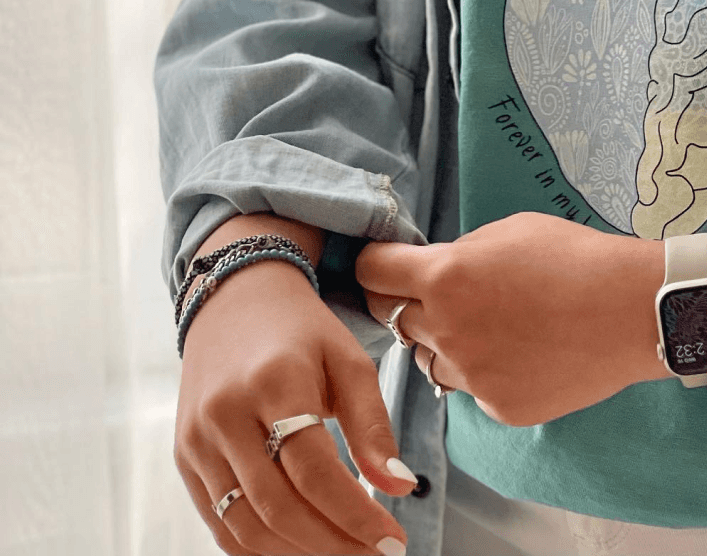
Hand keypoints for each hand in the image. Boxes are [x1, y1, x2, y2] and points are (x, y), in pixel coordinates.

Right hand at [174, 214, 416, 555]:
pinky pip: (219, 523)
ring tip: (345, 551)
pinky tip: (301, 547)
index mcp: (274, 381)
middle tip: (375, 553)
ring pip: (246, 527)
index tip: (394, 540)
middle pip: (279, 508)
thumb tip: (399, 488)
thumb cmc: (303, 331)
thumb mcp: (348, 360)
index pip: (315, 472)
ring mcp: (197, 439)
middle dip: (333, 544)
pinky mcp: (184, 457)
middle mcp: (226, 414)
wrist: (235, 300)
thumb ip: (372, 425)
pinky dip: (261, 547)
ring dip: (299, 554)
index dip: (356, 516)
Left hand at [355, 212, 669, 426]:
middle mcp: (447, 328)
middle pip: (394, 319)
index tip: (381, 268)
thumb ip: (460, 253)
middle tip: (440, 296)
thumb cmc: (574, 258)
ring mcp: (471, 373)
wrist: (630, 311)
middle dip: (409, 304)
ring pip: (429, 358)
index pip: (372, 273)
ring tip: (490, 325)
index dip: (374, 267)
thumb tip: (435, 270)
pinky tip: (520, 352)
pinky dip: (484, 371)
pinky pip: (470, 387)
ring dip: (443, 342)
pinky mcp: (497, 406)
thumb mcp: (508, 231)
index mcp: (444, 276)